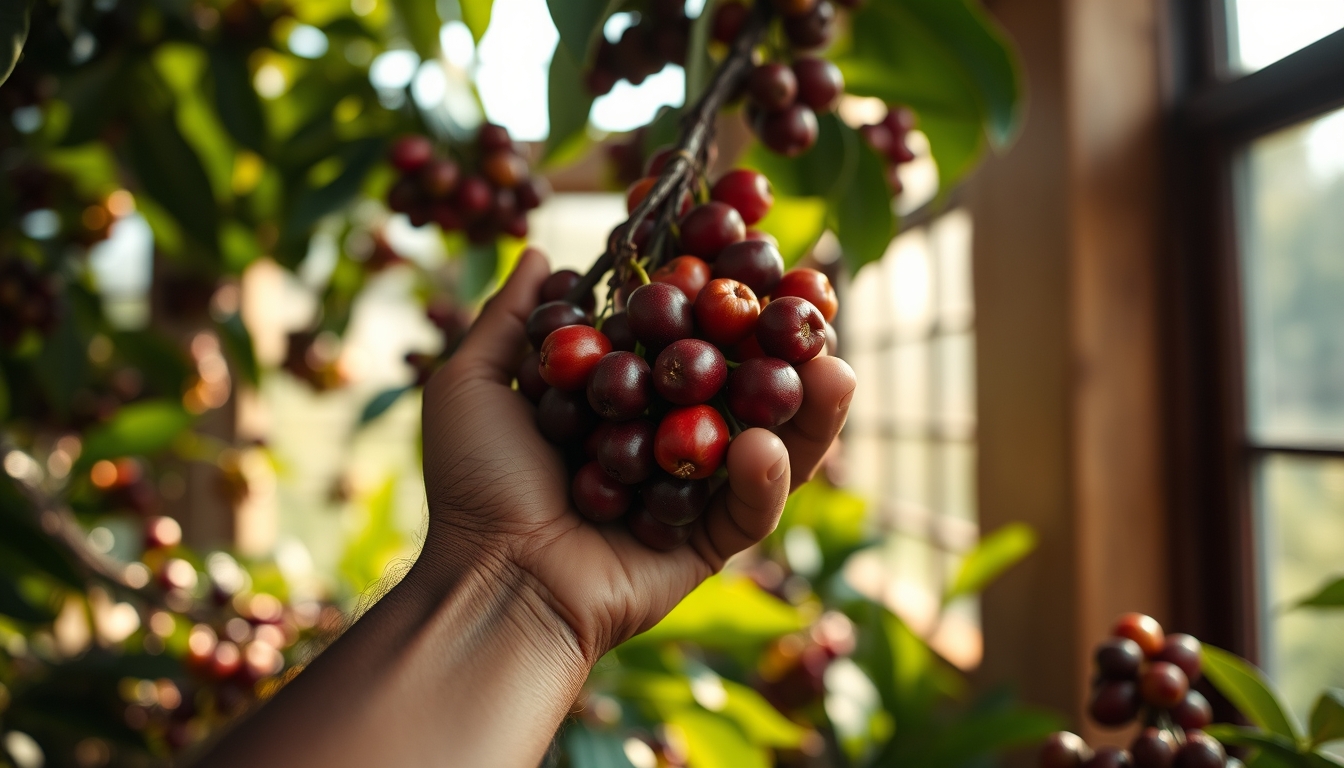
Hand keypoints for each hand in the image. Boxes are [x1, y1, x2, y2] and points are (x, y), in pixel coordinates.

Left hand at [421, 248, 855, 663]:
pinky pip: (750, 511)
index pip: (685, 342)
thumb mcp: (475, 383)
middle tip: (819, 315)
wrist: (491, 577)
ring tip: (834, 370)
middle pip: (738, 388)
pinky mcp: (707, 545)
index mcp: (621, 400)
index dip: (721, 304)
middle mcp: (663, 442)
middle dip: (784, 353)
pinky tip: (764, 446)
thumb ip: (514, 318)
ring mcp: (691, 494)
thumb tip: (539, 250)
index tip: (755, 262)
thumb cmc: (475, 483)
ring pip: (766, 446)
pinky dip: (766, 480)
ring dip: (805, 411)